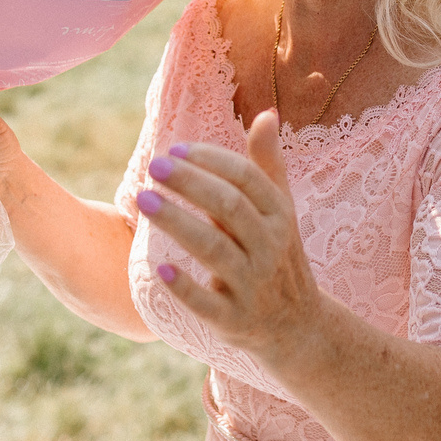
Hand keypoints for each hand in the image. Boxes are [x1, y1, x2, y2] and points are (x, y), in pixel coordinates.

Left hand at [135, 112, 326, 360]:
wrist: (298, 327)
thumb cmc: (278, 255)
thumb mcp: (280, 211)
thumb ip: (267, 164)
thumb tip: (267, 114)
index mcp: (279, 215)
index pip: (247, 178)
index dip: (211, 160)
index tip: (176, 149)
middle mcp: (270, 247)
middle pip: (229, 207)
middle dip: (190, 183)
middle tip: (153, 165)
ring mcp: (253, 285)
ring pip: (215, 250)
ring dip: (178, 223)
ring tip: (143, 200)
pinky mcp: (234, 320)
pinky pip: (208, 304)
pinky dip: (184, 287)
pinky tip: (158, 268)